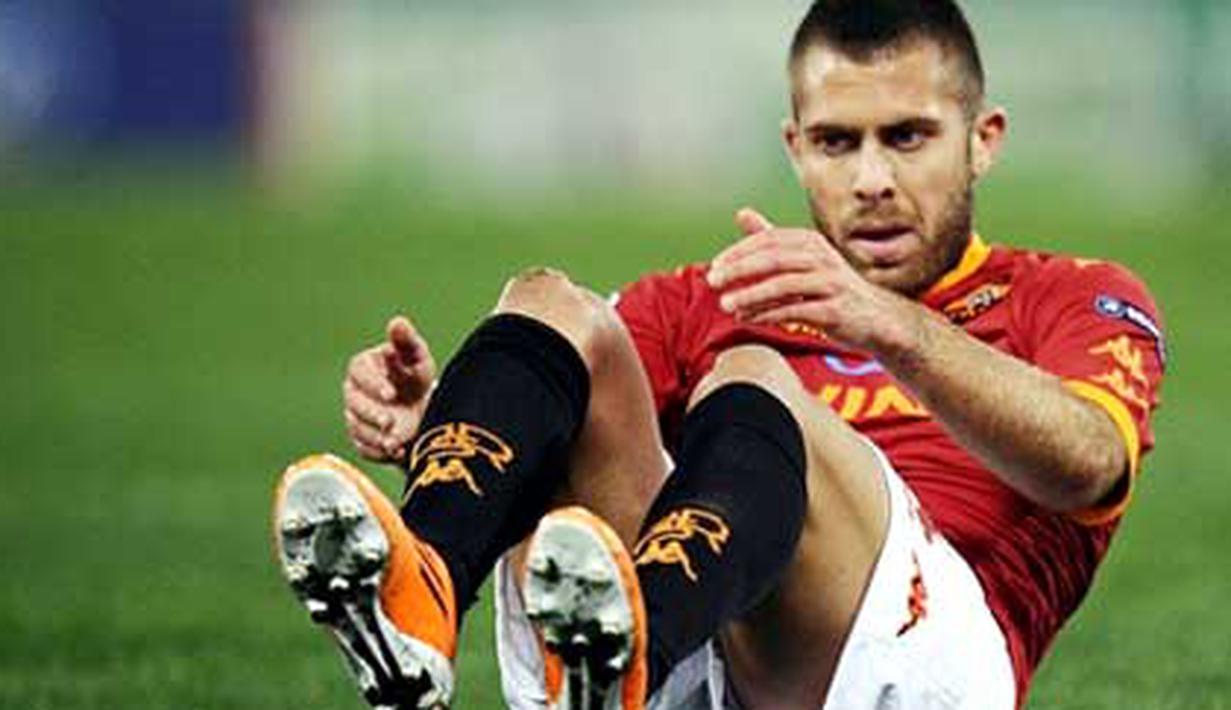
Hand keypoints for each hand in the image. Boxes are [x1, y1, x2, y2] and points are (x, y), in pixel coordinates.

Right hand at [343, 316, 435, 462]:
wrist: (421, 409)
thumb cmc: (415, 377)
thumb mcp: (416, 358)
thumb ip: (407, 342)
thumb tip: (398, 322)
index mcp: (363, 366)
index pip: (358, 372)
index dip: (372, 383)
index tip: (390, 393)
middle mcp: (354, 391)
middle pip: (353, 403)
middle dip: (371, 414)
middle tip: (391, 422)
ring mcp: (355, 416)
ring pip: (357, 427)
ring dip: (376, 436)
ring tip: (397, 441)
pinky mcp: (361, 438)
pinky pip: (364, 447)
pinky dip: (379, 452)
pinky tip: (396, 451)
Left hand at [706, 208, 919, 353]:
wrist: (876, 318)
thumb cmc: (831, 287)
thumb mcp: (802, 258)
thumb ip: (771, 239)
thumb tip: (741, 213)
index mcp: (810, 242)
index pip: (768, 240)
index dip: (738, 252)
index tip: (714, 267)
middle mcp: (822, 258)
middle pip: (773, 259)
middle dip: (739, 270)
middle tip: (712, 281)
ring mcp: (831, 283)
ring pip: (783, 285)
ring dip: (750, 295)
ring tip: (726, 305)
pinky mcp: (835, 310)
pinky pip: (796, 311)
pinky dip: (768, 314)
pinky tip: (748, 319)